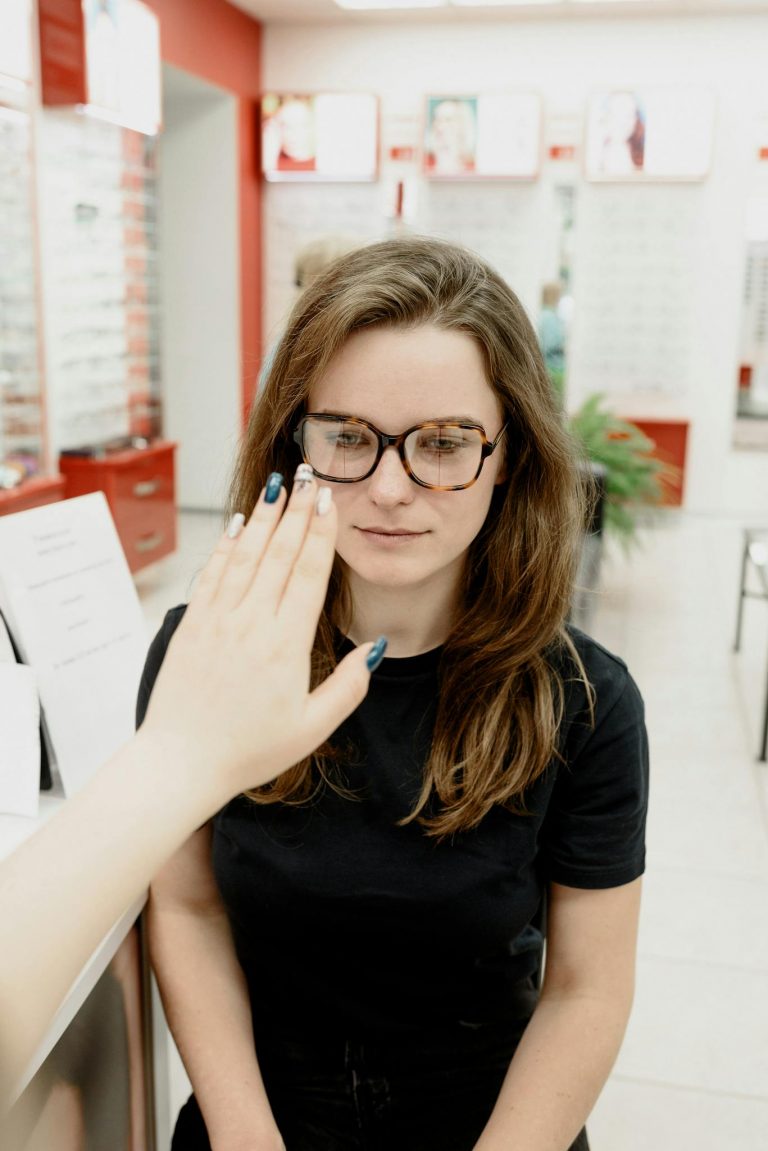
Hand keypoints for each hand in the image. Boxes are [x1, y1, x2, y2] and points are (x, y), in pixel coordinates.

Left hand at [139, 467, 380, 807]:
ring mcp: (218, 619)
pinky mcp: (193, 624)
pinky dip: (227, 545)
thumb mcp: (312, 727)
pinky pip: (214, 574)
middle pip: (279, 553)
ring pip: (246, 555)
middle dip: (296, 511)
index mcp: (286, 643)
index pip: (308, 573)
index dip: (321, 533)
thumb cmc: (249, 750)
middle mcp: (251, 622)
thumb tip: (376, 647)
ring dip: (264, 517)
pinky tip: (238, 525)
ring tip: (277, 486)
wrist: (181, 760)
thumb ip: (350, 687)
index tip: (328, 501)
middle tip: (308, 475)